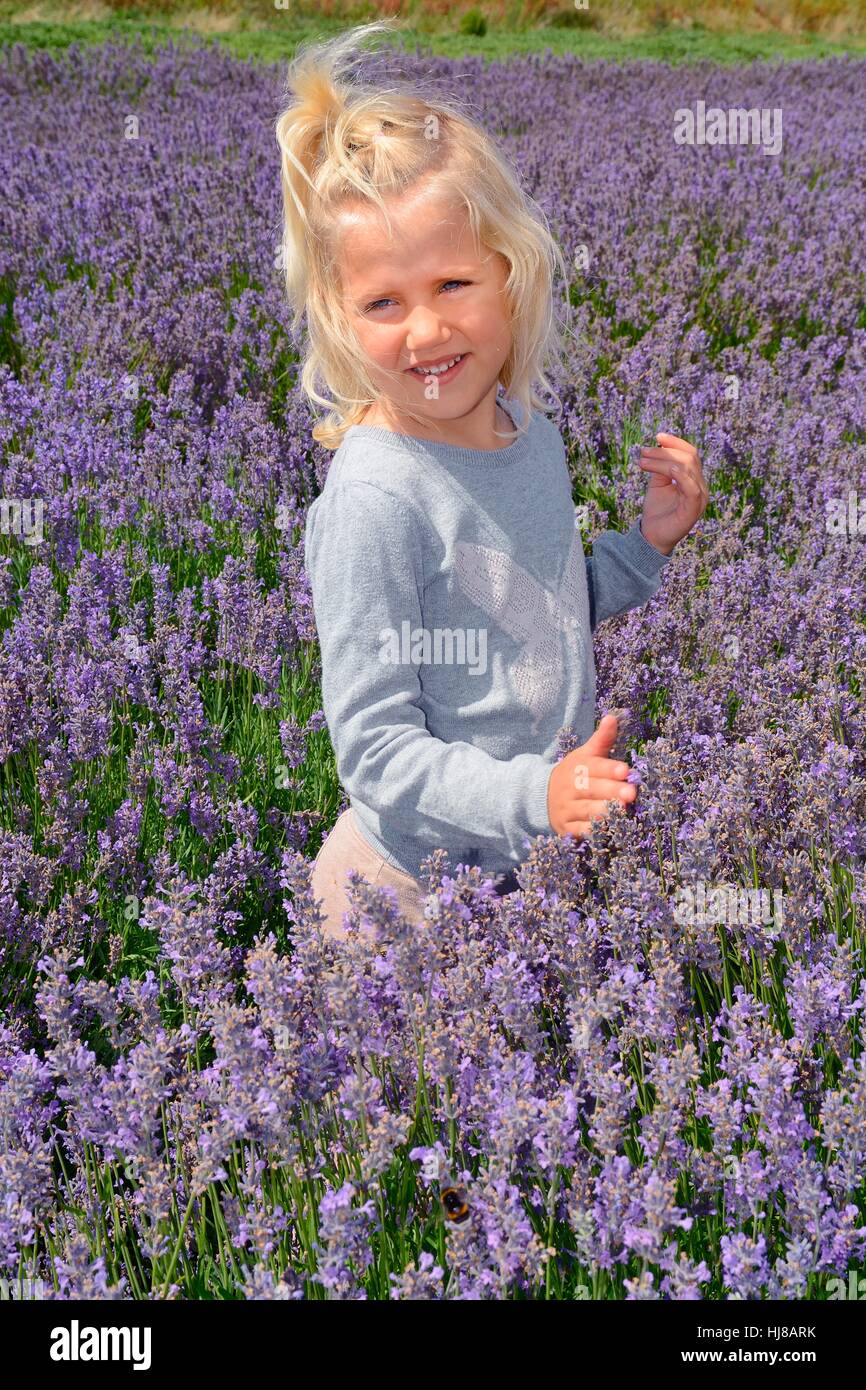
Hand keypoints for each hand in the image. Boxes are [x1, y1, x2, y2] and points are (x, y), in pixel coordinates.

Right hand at [546, 713, 635, 838]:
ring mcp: (567, 809)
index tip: (625, 770)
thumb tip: (613, 717)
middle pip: (592, 789)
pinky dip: (593, 831)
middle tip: (632, 793)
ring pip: (587, 811)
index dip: (609, 769)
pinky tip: (607, 830)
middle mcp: (571, 788)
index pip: (594, 767)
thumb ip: (601, 740)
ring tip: (622, 811)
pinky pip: (580, 830)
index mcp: (578, 768)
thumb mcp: (585, 755)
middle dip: (612, 791)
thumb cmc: (574, 774)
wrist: (541, 796)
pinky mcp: (566, 828)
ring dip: (605, 811)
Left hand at [638, 432, 707, 555]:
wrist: (652, 536)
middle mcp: (700, 486)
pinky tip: (668, 470)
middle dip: (665, 451)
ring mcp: (700, 498)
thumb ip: (661, 467)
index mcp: (693, 479)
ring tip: (642, 461)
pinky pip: (692, 489)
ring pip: (687, 469)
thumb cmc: (657, 510)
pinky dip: (681, 476)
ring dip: (663, 461)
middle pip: (689, 458)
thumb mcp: (657, 483)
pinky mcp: (694, 509)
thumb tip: (659, 447)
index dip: (676, 443)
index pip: (690, 454)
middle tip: (643, 452)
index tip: (658, 436)